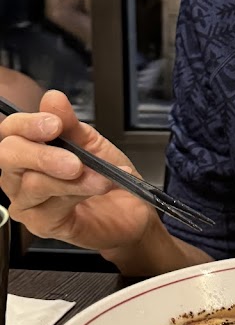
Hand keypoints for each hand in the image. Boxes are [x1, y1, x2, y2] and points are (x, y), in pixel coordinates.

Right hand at [0, 89, 154, 252]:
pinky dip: (80, 194)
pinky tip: (98, 189)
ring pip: (34, 184)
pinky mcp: (41, 225)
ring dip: (74, 180)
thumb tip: (53, 99)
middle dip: (43, 154)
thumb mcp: (92, 143)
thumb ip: (71, 124)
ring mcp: (26, 202)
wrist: (131, 210)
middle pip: (9, 156)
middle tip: (74, 161)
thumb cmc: (107, 175)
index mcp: (28, 148)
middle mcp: (19, 175)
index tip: (55, 124)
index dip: (28, 125)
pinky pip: (51, 207)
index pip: (11, 131)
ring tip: (100, 178)